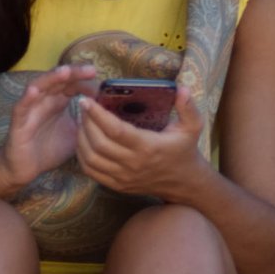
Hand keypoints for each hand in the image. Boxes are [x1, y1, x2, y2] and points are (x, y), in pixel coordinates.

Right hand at [0, 64, 97, 191]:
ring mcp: (30, 108)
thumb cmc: (50, 149)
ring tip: (65, 72)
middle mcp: (44, 100)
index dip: (84, 79)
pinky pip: (21, 107)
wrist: (27, 168)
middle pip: (58, 79)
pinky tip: (34, 91)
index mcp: (58, 101)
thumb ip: (88, 123)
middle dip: (73, 73)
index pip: (71, 83)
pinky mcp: (18, 122)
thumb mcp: (75, 134)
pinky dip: (26, 98)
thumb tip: (108, 114)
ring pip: (39, 87)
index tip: (99, 78)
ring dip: (51, 78)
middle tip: (90, 70)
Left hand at [75, 84, 205, 199]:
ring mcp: (123, 177)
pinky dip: (82, 155)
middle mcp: (133, 164)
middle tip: (83, 107)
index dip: (97, 115)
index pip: (115, 130)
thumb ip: (188, 106)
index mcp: (148, 147)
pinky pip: (91, 171)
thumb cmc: (184, 149)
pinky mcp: (117, 185)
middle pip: (98, 143)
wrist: (183, 182)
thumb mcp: (193, 126)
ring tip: (82, 122)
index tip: (86, 100)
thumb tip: (181, 88)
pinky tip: (84, 140)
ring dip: (81, 138)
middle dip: (86, 123)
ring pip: (91, 158)